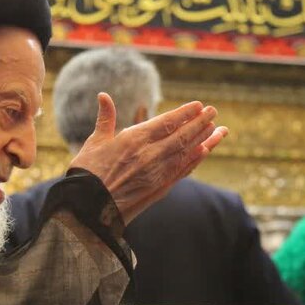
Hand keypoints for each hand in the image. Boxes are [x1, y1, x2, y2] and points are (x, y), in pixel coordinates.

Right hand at [70, 93, 226, 223]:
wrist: (88, 208)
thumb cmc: (87, 173)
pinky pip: (182, 171)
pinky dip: (195, 160)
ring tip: (218, 129)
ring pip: (187, 153)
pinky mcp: (159, 189)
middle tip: (213, 111)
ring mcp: (157, 173)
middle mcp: (150, 155)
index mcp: (134, 139)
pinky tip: (205, 152)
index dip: (185, 113)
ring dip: (204, 140)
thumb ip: (105, 118)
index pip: (167, 122)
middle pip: (182, 136)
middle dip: (200, 123)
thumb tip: (103, 95)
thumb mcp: (94, 142)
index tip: (198, 105)